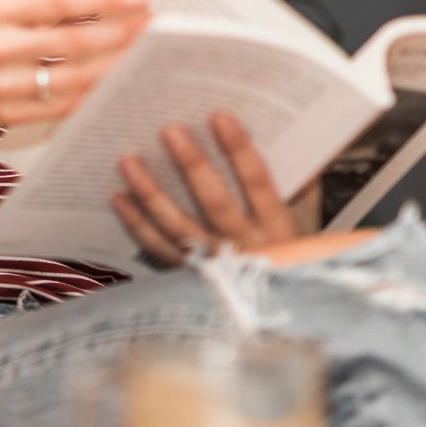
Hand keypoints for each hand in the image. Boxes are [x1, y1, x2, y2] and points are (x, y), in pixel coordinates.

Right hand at [0, 0, 149, 129]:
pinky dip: (90, 96)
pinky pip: (59, 107)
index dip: (104, 0)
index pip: (59, 2)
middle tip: (153, 26)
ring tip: (142, 54)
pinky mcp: (5, 115)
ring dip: (112, 66)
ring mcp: (0, 84)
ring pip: (71, 77)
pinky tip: (114, 84)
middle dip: (119, 34)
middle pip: (71, 41)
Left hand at [111, 111, 306, 266]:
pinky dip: (137, 223)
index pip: (259, 183)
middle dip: (192, 165)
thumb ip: (302, 181)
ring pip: (178, 227)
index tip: (220, 116)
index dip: (240, 150)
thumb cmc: (294, 254)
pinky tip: (119, 197)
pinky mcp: (191, 276)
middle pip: (215, 203)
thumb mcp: (306, 220)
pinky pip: (159, 248)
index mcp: (278, 228)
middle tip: (169, 130)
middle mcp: (246, 247)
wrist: (280, 310)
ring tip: (128, 160)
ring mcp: (215, 264)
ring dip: (151, 192)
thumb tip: (296, 136)